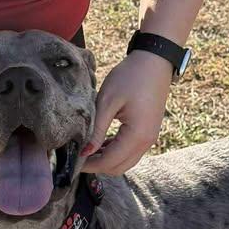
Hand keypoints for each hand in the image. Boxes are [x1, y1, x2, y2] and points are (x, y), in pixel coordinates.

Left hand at [82, 51, 172, 175]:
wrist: (155, 61)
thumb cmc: (131, 77)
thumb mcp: (108, 101)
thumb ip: (97, 129)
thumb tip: (85, 152)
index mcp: (137, 135)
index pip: (110, 162)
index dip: (90, 165)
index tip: (73, 161)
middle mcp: (147, 142)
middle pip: (119, 167)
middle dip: (98, 166)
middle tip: (78, 157)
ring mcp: (150, 138)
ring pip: (126, 161)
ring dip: (107, 160)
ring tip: (87, 150)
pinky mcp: (149, 132)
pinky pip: (131, 151)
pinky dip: (116, 152)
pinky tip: (102, 142)